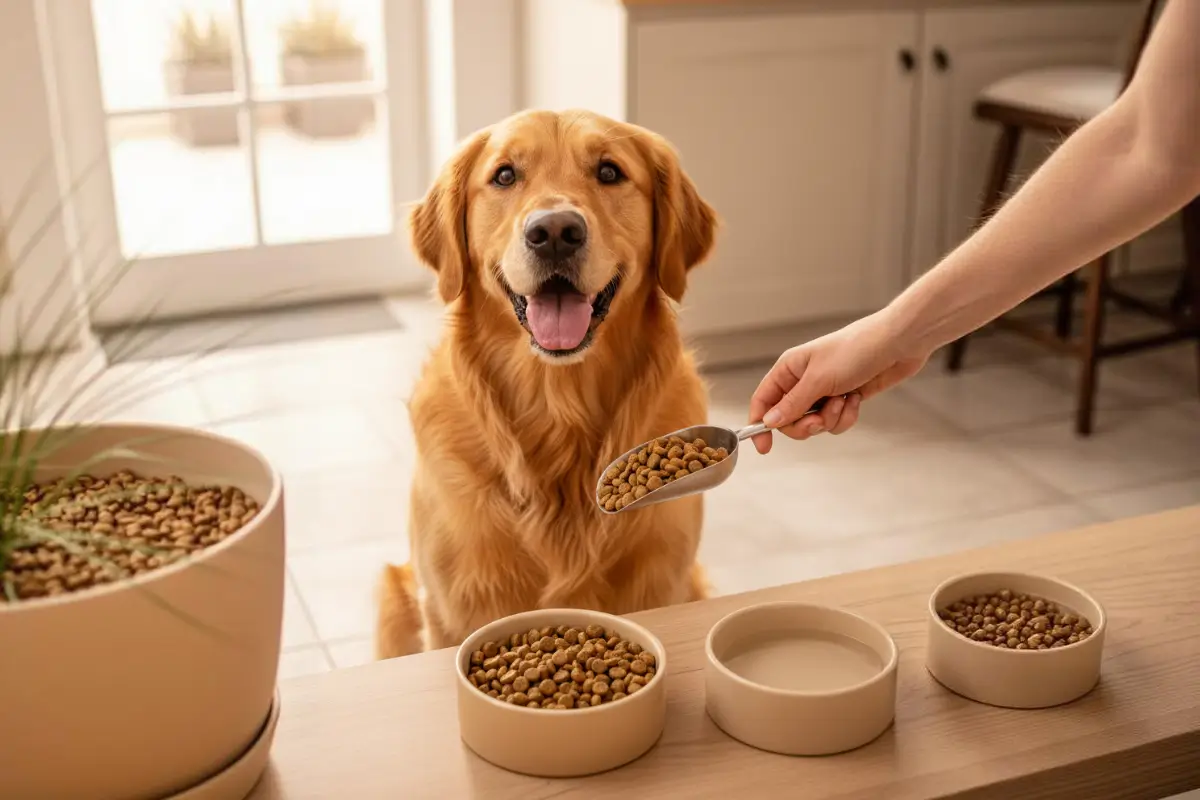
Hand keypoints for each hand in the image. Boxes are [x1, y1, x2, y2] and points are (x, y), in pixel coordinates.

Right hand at [748, 310, 930, 453]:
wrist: (897, 344)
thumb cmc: (856, 350)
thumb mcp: (819, 379)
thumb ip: (793, 404)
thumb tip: (769, 421)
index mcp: (789, 369)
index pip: (763, 401)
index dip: (760, 424)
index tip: (765, 447)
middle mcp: (803, 382)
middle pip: (788, 420)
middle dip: (806, 425)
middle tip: (819, 420)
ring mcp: (824, 392)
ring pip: (815, 424)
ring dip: (831, 419)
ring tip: (844, 401)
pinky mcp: (843, 400)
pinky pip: (836, 422)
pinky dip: (846, 416)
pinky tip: (856, 399)